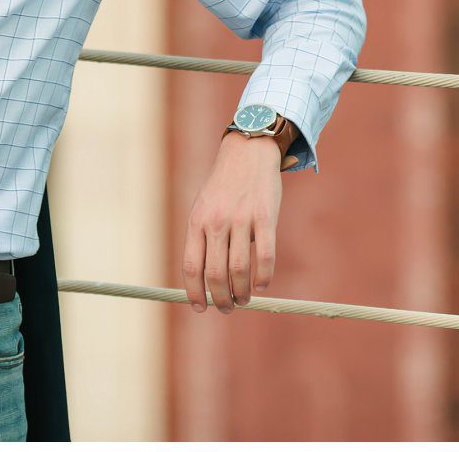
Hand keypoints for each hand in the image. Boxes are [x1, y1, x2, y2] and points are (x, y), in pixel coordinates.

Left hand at [181, 134, 281, 313]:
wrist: (248, 150)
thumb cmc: (224, 186)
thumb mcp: (203, 207)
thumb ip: (202, 239)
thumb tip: (202, 282)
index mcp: (198, 220)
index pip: (192, 267)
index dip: (194, 293)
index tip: (200, 308)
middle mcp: (217, 220)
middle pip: (216, 275)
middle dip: (221, 299)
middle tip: (227, 307)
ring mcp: (241, 218)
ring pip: (239, 270)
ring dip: (241, 293)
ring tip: (244, 299)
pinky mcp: (265, 215)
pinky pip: (265, 256)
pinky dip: (264, 277)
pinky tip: (262, 284)